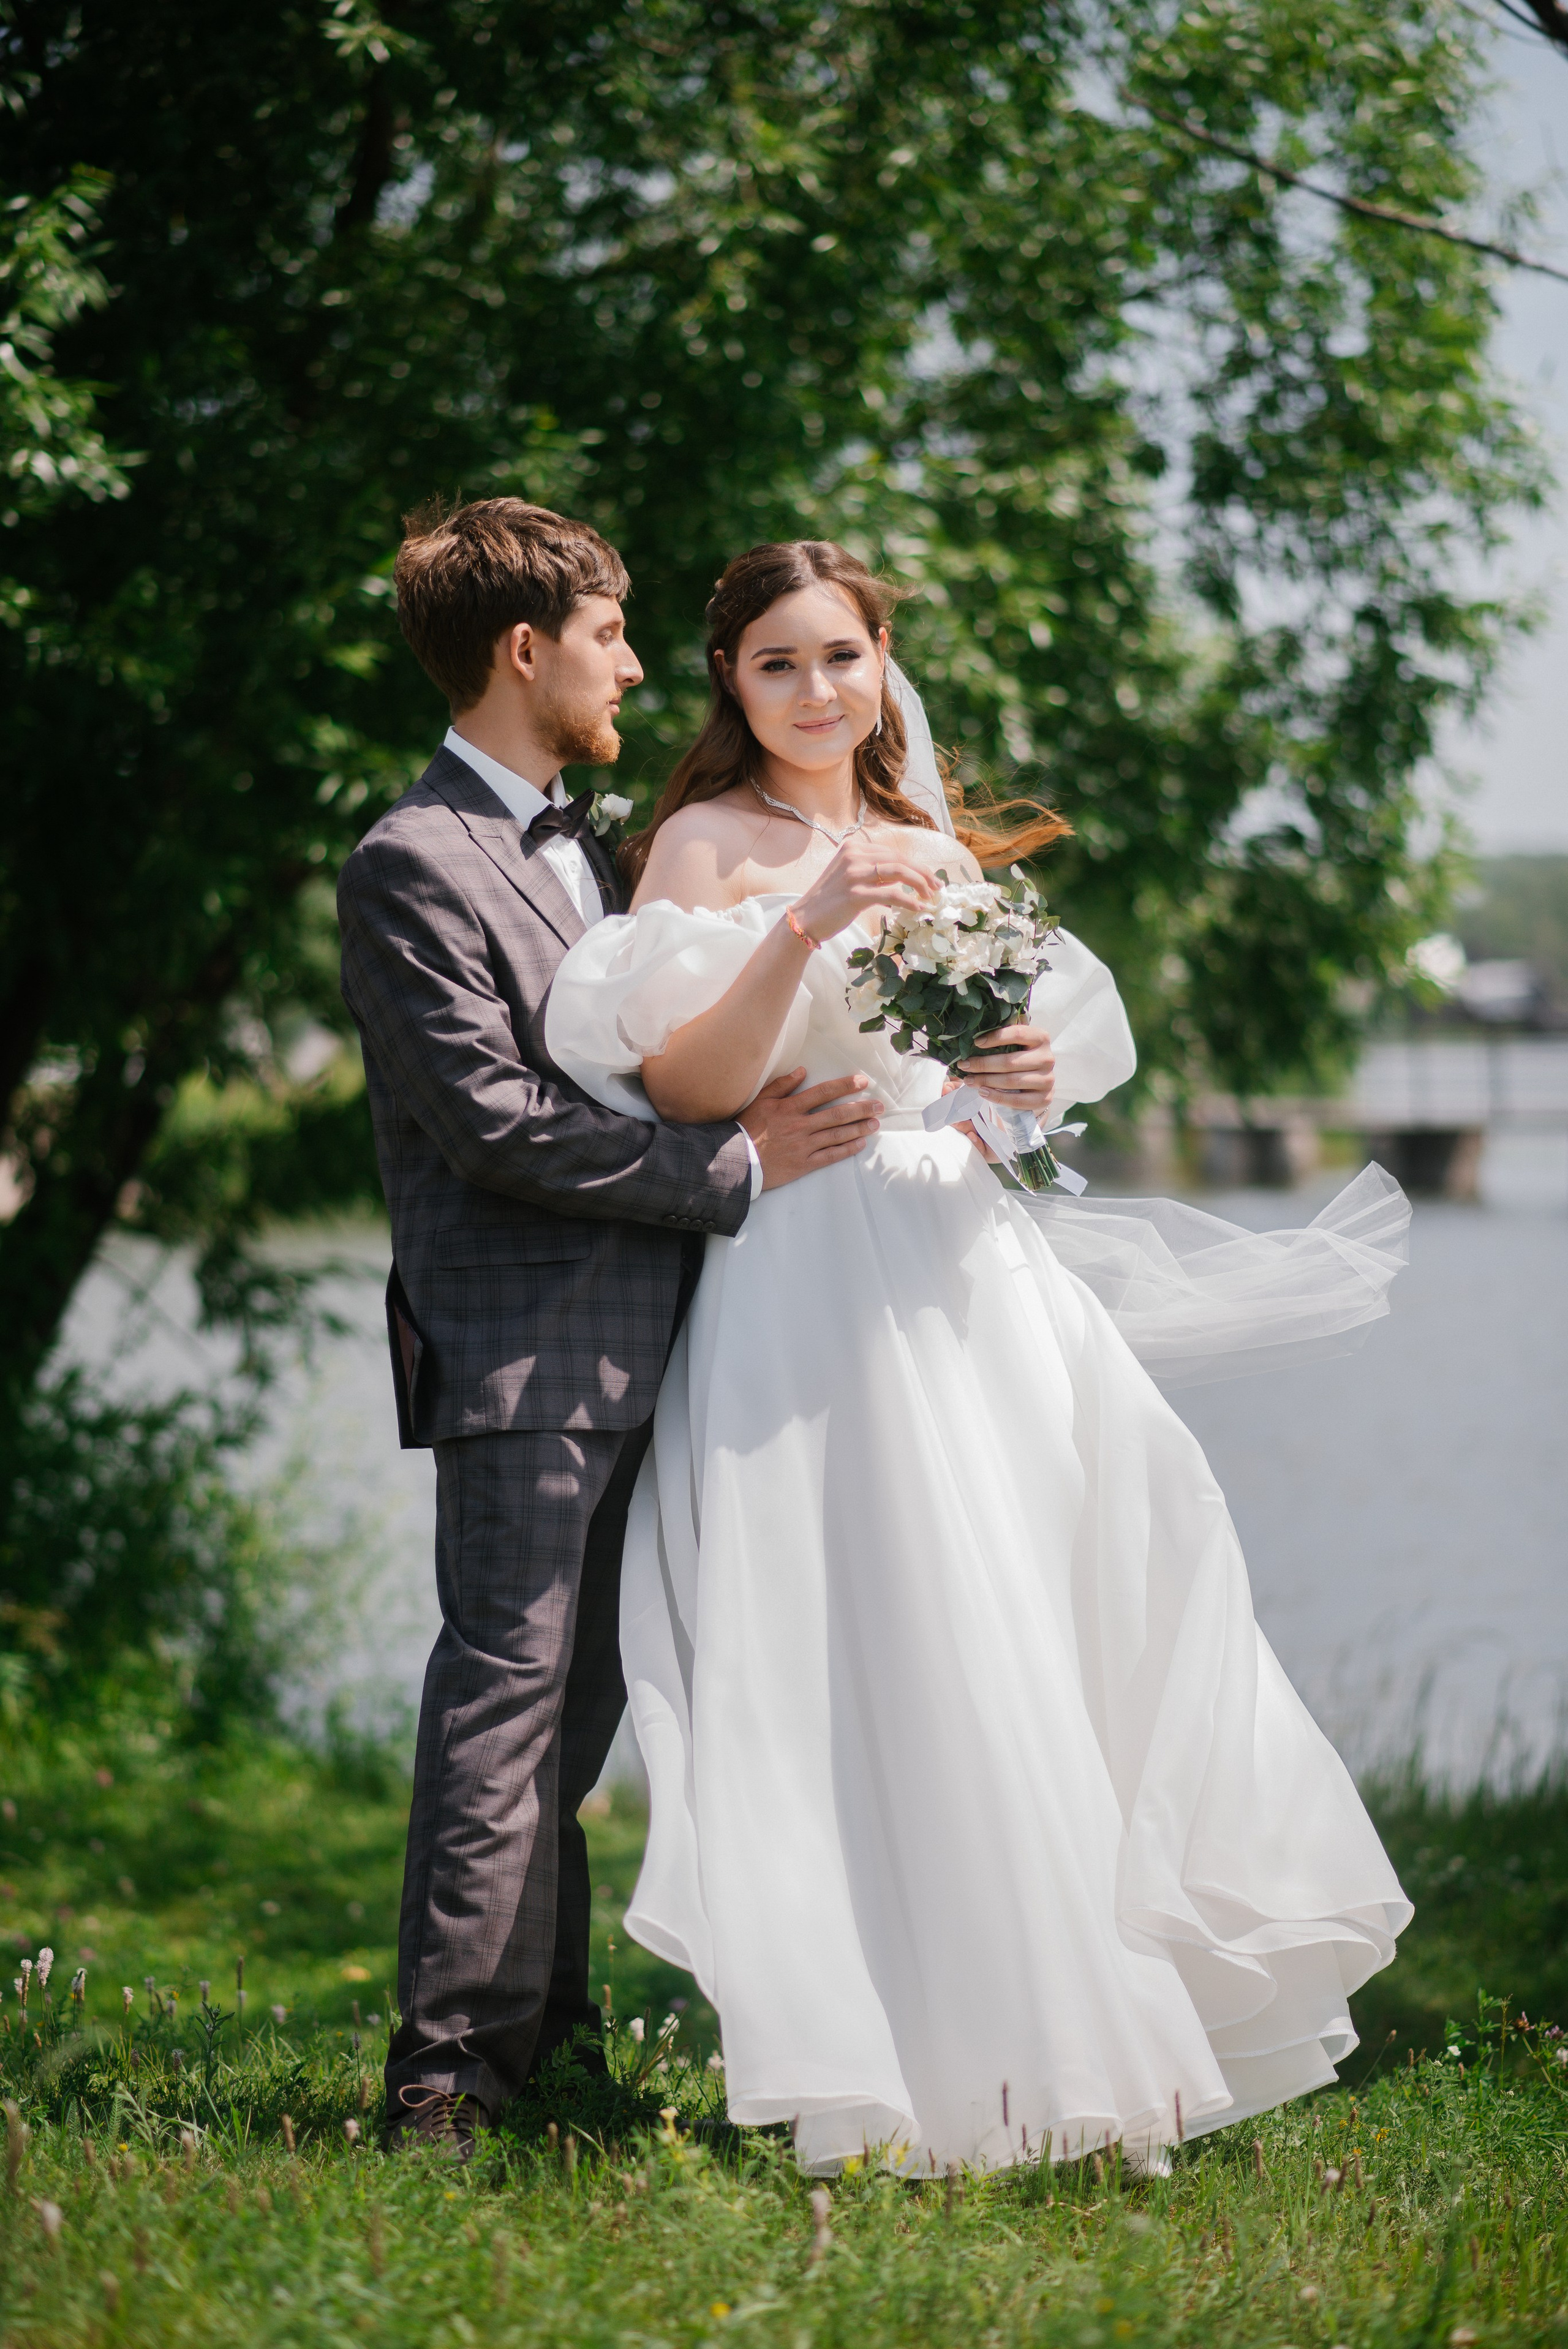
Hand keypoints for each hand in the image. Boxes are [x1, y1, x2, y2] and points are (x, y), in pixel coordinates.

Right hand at [739, 1068, 883, 1189]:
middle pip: (837, 1114)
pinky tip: (860, 1144)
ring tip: (875, 1123)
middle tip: (879, 1105)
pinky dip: (846, 1150)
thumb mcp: (760, 1102)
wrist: (737, 1161)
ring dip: (859, 1128)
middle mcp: (800, 1126)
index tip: (862, 1082)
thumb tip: (802, 1070)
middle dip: (861, 1109)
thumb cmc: (746, 1129)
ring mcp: (804, 1146)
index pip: (823, 1092)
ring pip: (837, 1135)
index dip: (845, 1086)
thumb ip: (781, 1085)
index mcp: (789, 1108)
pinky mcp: (804, 1164)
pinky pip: (830, 1156)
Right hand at [791, 836, 937, 945]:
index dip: (915, 865)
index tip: (930, 878)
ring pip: (899, 872)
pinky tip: (919, 908)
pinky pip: (892, 894)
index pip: (893, 853)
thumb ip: (873, 871)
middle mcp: (854, 855)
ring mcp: (854, 874)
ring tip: (930, 897)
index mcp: (853, 847)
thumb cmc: (830, 901)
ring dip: (920, 885)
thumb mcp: (850, 876)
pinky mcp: (855, 894)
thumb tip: (904, 876)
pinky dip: (909, 901)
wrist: (805, 918)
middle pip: (899, 859)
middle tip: (937, 887)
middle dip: (923, 873)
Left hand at [958, 1021, 1055, 1115]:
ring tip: (969, 1080)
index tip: (976, 1043)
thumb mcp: (1015, 1047)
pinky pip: (1016, 1100)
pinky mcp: (1044, 1098)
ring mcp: (1048, 1079)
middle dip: (983, 1064)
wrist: (1037, 1085)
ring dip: (986, 1081)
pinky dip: (996, 1097)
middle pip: (1010, 1061)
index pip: (1018, 1034)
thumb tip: (972, 1042)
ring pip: (1012, 1081)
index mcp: (1041, 1038)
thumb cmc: (1020, 1061)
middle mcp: (1047, 1058)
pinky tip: (982, 1092)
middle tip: (964, 1065)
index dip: (996, 1037)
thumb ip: (1001, 1042)